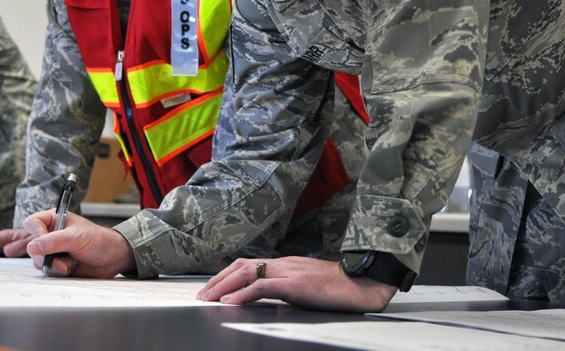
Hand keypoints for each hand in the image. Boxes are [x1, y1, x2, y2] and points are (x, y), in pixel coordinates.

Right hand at [23, 211, 134, 277]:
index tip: (43, 243)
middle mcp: (52, 235)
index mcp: (55, 220)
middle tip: (54, 259)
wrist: (113, 258)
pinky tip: (71, 267)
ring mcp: (54, 251)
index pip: (33, 223)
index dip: (36, 234)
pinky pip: (48, 270)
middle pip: (32, 245)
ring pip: (38, 260)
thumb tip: (32, 246)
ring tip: (69, 263)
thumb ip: (53, 241)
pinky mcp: (58, 264)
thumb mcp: (76, 238)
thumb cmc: (99, 240)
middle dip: (44, 255)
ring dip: (53, 265)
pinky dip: (58, 271)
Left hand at [197, 256, 396, 311]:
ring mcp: (288, 272)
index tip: (213, 287)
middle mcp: (283, 263)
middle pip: (242, 265)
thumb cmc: (339, 287)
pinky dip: (242, 293)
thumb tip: (268, 295)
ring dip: (224, 286)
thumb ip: (287, 287)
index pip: (249, 263)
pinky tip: (231, 301)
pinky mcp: (294, 284)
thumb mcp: (307, 285)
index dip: (227, 274)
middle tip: (202, 295)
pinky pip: (262, 286)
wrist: (362, 283)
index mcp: (286, 263)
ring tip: (209, 298)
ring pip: (247, 272)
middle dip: (218, 280)